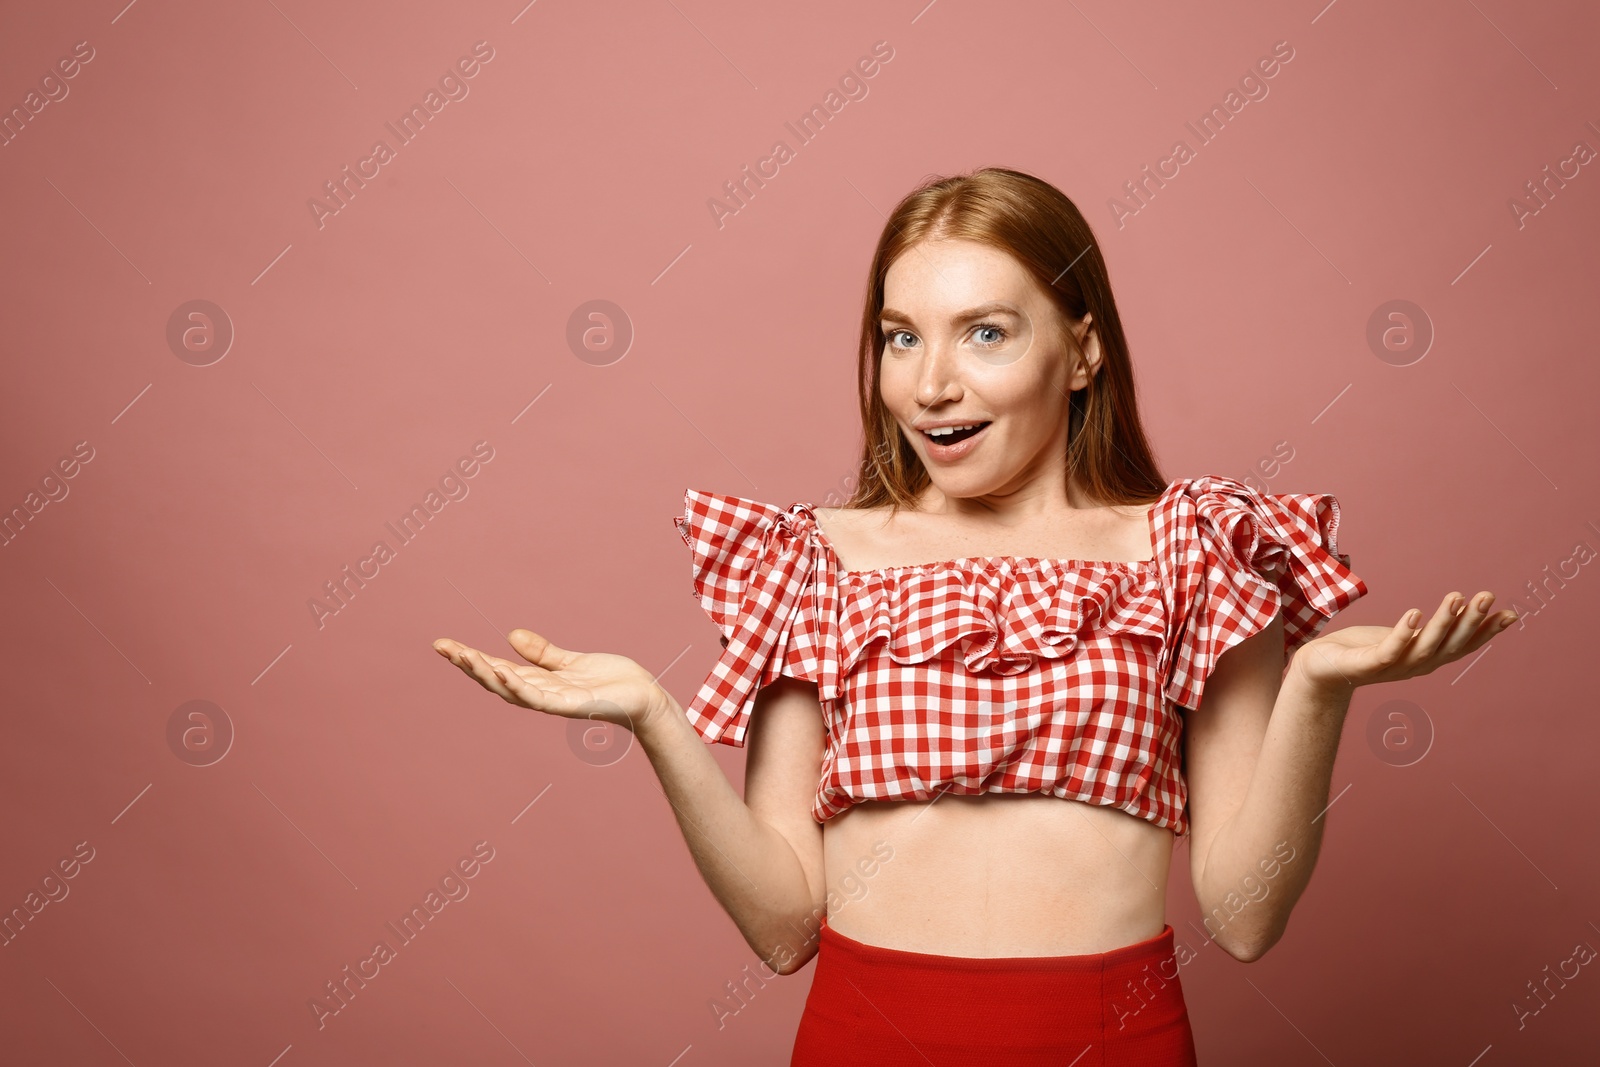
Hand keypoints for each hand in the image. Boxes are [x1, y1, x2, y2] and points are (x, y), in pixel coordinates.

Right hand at [432, 629, 668, 732]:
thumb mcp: (571, 662)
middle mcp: (541, 695)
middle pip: (497, 680)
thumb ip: (543, 653)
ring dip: (488, 674)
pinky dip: (521, 687)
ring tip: (466, 657)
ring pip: (513, 690)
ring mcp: (555, 703)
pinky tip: (504, 673)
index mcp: (540, 683)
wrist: (644, 698)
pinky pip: (541, 699)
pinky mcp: (573, 706)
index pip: (497, 669)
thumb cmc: (611, 682)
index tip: (444, 644)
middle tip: (445, 648)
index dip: (470, 658)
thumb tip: (511, 634)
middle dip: (470, 665)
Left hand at [1289, 590, 1517, 693]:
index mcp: (1427, 658)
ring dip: (1442, 622)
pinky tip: (1414, 613)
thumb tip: (1463, 608)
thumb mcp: (1406, 636)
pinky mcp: (1367, 665)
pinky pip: (1390, 650)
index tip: (1510, 614)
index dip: (1487, 632)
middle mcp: (1415, 666)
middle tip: (1486, 596)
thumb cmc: (1364, 649)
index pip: (1463, 646)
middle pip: (1450, 645)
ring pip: (1425, 646)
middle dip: (1471, 621)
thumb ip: (1434, 628)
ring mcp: (1393, 668)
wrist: (1320, 669)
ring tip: (1456, 596)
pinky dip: (1404, 634)